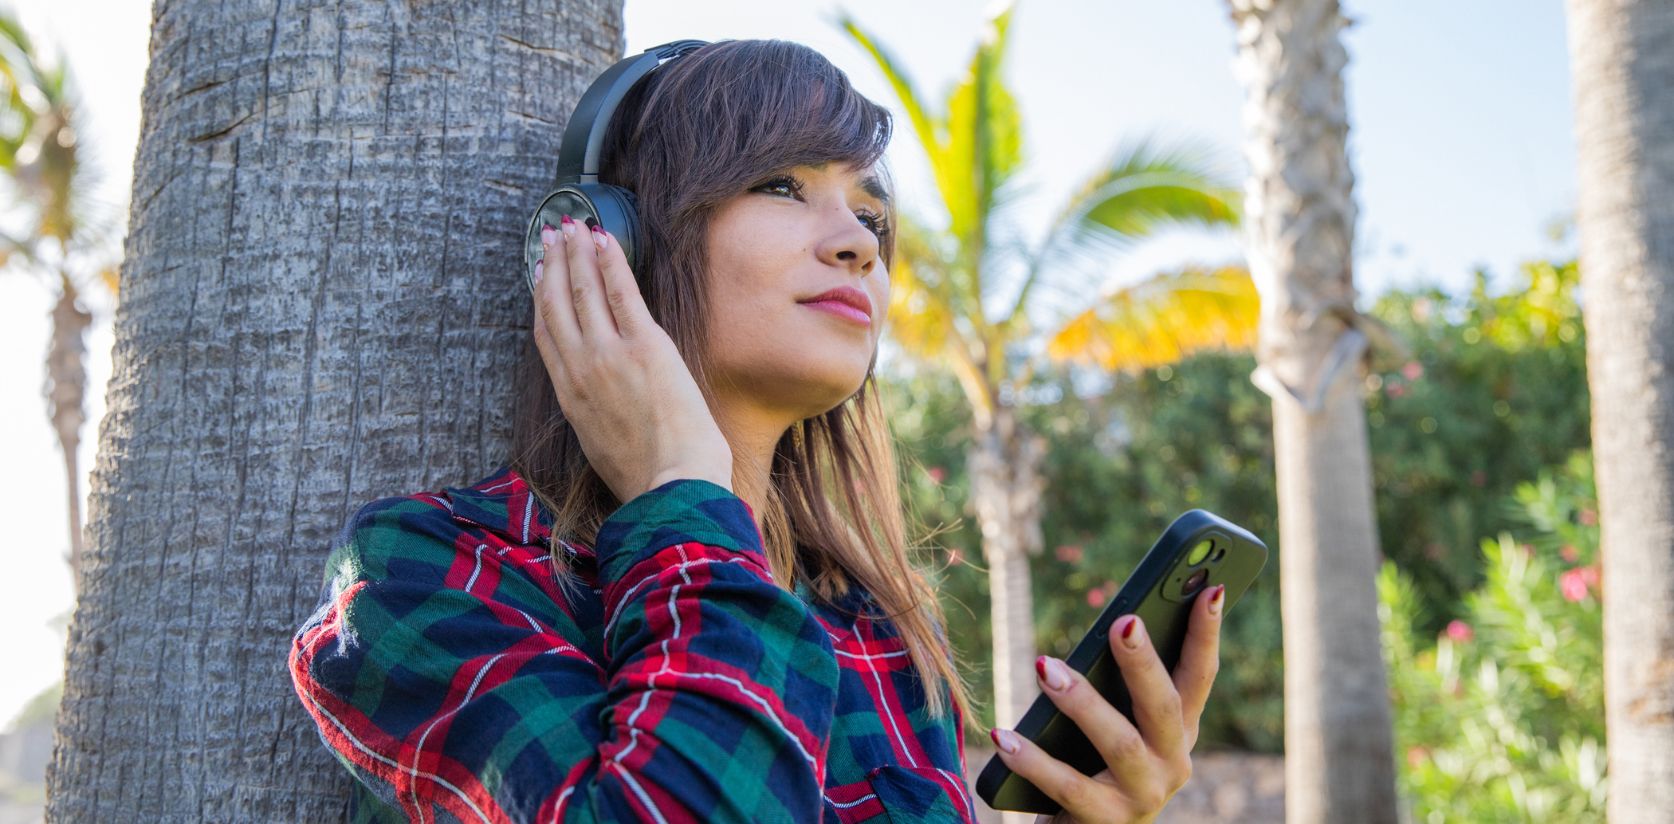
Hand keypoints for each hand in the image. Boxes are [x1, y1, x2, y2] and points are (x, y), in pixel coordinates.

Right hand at [530, 218, 733, 501]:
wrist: (669, 489)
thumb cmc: (648, 480)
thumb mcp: (604, 449)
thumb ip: (598, 418)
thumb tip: (606, 408)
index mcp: (571, 397)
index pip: (547, 336)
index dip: (541, 299)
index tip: (540, 275)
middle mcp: (581, 370)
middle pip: (558, 305)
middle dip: (554, 265)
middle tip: (550, 234)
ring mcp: (609, 355)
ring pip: (584, 291)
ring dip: (577, 253)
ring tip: (572, 224)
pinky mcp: (644, 346)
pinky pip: (621, 293)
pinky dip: (610, 262)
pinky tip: (604, 239)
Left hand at [990, 584, 1225, 823]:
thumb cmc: (1097, 764)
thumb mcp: (1118, 721)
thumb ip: (1121, 683)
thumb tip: (1116, 623)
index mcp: (1179, 730)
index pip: (1199, 676)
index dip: (1207, 634)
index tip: (1210, 587)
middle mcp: (1172, 762)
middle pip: (1163, 706)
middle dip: (1144, 662)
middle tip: (1122, 622)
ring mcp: (1143, 794)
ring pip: (1119, 743)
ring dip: (1082, 701)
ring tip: (1045, 667)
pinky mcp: (1107, 821)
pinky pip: (1067, 786)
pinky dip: (1033, 759)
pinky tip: (1004, 735)